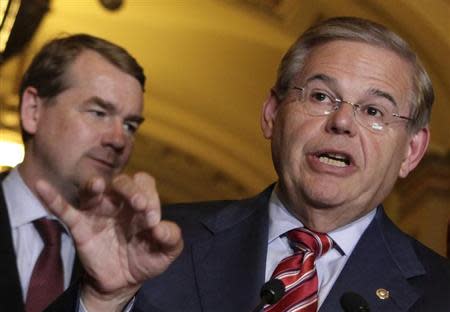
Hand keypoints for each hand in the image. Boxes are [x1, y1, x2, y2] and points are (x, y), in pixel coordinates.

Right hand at [36, 172, 182, 310]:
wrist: (123, 282)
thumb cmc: (146, 259)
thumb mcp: (166, 253)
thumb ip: (172, 239)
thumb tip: (162, 228)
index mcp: (141, 204)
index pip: (145, 185)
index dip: (151, 196)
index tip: (153, 221)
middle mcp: (120, 202)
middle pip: (122, 182)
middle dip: (131, 190)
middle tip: (139, 206)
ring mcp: (98, 212)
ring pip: (94, 190)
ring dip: (95, 185)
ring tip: (98, 185)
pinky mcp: (80, 226)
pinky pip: (65, 209)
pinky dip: (53, 198)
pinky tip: (42, 186)